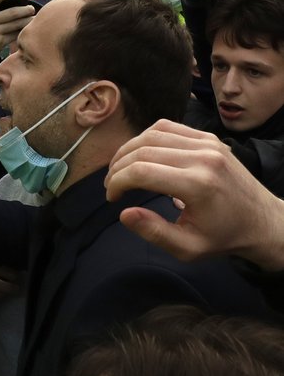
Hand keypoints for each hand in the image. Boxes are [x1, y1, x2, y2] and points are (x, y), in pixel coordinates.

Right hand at [106, 119, 283, 270]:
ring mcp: (208, 143)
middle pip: (142, 150)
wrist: (263, 221)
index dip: (117, 183)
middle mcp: (202, 157)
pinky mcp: (209, 138)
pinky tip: (141, 154)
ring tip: (120, 169)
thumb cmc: (224, 237)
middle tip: (111, 186)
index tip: (112, 198)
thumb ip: (154, 232)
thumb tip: (124, 213)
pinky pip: (168, 127)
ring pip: (151, 134)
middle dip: (118, 167)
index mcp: (198, 185)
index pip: (141, 171)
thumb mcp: (188, 249)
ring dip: (128, 150)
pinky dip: (147, 138)